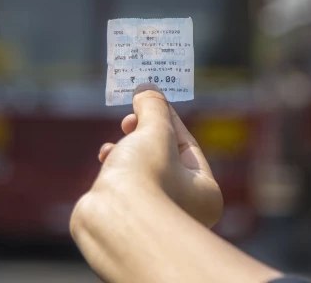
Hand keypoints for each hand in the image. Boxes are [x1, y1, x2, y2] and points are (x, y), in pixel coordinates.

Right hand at [93, 83, 222, 227]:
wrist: (111, 221)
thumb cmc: (144, 177)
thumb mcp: (154, 131)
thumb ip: (153, 107)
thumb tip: (147, 88)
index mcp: (206, 194)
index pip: (188, 146)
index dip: (166, 118)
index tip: (148, 101)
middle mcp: (185, 211)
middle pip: (163, 158)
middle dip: (143, 135)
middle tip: (128, 121)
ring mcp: (154, 218)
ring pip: (141, 172)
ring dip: (125, 150)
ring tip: (114, 144)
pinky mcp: (127, 221)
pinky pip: (125, 187)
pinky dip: (115, 170)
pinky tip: (105, 159)